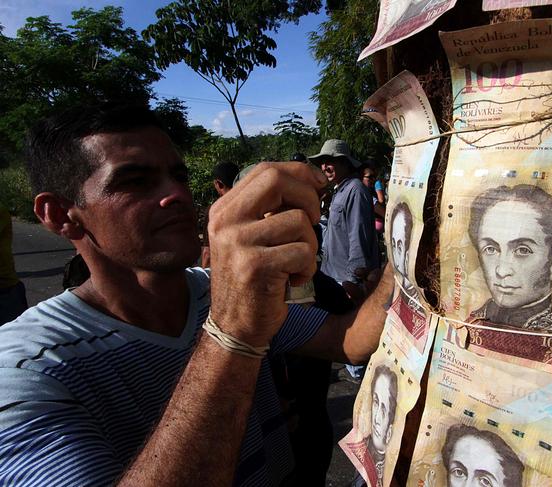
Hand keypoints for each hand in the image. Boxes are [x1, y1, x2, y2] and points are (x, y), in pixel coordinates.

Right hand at [207, 162, 326, 345]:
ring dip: (310, 243)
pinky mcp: (254, 266)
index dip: (298, 172)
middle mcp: (225, 221)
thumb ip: (270, 209)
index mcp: (224, 210)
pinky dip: (308, 268)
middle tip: (314, 220)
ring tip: (296, 263)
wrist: (234, 327)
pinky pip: (303, 252)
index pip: (265, 170)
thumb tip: (311, 181)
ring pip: (298, 221)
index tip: (319, 184)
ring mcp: (237, 243)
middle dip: (308, 197)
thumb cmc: (253, 280)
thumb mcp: (251, 237)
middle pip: (277, 180)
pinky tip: (293, 280)